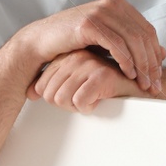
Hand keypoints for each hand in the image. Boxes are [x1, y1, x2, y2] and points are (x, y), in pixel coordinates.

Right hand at [20, 0, 165, 94]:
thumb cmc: (74, 42)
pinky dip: (126, 61)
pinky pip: (116, 44)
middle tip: (154, 84)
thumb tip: (164, 53)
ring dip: (141, 65)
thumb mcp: (108, 41)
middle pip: (144, 36)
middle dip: (151, 63)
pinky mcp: (89, 24)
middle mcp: (112, 4)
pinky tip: (128, 73)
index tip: (158, 76)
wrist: (42, 40)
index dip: (156, 55)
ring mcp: (100, 12)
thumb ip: (132, 44)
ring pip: (133, 41)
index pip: (148, 31)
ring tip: (143, 83)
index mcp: (119, 5)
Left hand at [29, 48, 151, 112]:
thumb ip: (53, 83)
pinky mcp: (100, 75)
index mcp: (66, 57)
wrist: (136, 85)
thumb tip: (29, 93)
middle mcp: (74, 57)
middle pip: (49, 96)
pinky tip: (100, 99)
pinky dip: (89, 107)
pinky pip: (79, 102)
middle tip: (85, 99)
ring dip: (78, 107)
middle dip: (66, 105)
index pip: (41, 87)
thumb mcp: (75, 81)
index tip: (73, 97)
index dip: (55, 99)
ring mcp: (87, 64)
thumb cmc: (106, 84)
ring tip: (93, 98)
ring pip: (62, 99)